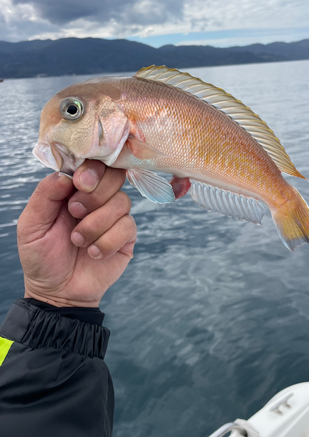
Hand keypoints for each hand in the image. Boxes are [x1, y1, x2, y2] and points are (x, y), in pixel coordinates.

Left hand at [18, 160, 136, 307]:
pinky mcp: (126, 237)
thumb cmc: (42, 257)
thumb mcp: (32, 224)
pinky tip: (93, 253)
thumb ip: (46, 194)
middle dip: (95, 194)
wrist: (57, 293)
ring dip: (96, 223)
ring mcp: (114, 217)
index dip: (92, 169)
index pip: (93, 164)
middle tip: (74, 212)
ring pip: (122, 202)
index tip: (80, 183)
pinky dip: (107, 241)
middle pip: (115, 176)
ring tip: (78, 241)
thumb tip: (68, 174)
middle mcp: (97, 199)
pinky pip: (128, 226)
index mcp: (74, 190)